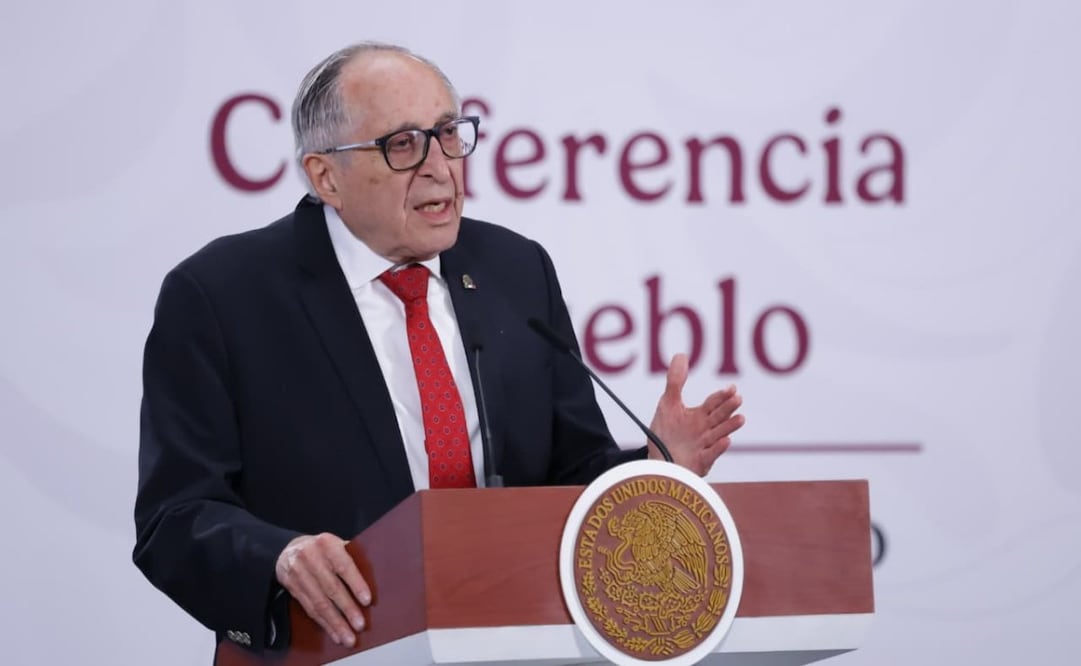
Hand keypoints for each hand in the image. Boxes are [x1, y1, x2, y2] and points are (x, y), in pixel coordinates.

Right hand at [275, 533, 371, 647]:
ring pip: (319, 603)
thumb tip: (376, 577)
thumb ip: (351, 556)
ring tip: (348, 637)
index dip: (356, 584)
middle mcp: (311, 557)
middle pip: (331, 588)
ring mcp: (299, 574)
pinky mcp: (292, 588)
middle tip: (359, 625)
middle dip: (347, 609)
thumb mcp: (335, 544)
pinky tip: (335, 634)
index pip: (343, 566)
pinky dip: (324, 624)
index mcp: (327, 543)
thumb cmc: (322, 549)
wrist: (288, 550)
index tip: (367, 601)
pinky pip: (309, 610)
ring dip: (335, 623)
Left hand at [647, 353, 744, 474]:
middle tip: (737, 398)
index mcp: (699, 417)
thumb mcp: (668, 404)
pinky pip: (710, 456)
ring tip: (740, 418)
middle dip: (727, 408)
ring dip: (729, 426)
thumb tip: (681, 355)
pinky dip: (718, 449)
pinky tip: (726, 441)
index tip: (732, 388)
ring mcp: (704, 447)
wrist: (658, 462)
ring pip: (719, 434)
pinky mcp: (700, 463)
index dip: (722, 396)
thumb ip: (676, 381)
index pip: (713, 403)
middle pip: (718, 417)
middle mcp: (705, 430)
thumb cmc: (666, 435)